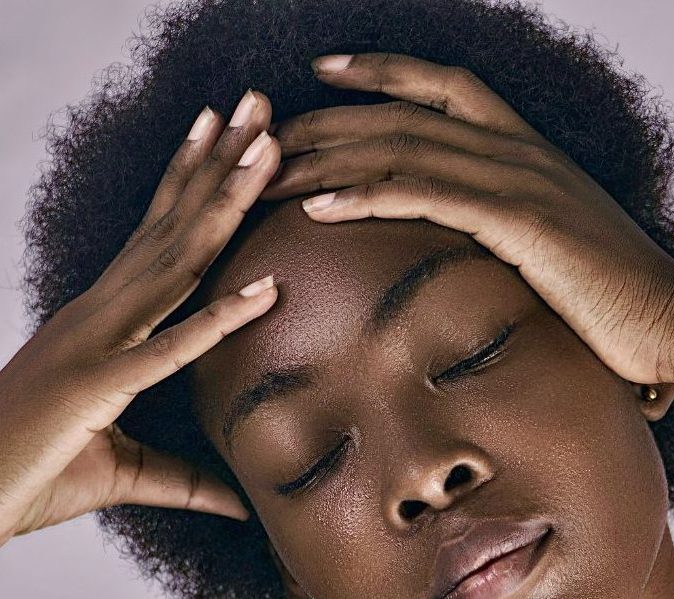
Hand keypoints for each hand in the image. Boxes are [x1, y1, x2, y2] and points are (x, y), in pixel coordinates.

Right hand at [0, 89, 280, 544]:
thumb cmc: (35, 472)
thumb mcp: (129, 469)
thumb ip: (189, 475)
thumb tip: (241, 501)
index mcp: (107, 313)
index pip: (161, 230)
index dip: (196, 176)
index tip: (232, 133)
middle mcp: (103, 310)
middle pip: (174, 223)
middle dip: (220, 163)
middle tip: (261, 108)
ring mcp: (99, 341)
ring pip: (178, 261)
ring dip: (225, 204)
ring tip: (268, 153)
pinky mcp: (99, 386)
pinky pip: (170, 347)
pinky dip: (220, 318)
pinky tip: (267, 289)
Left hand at [262, 52, 673, 384]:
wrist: (670, 319)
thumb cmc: (611, 291)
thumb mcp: (553, 239)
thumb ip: (507, 221)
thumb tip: (468, 230)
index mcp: (524, 148)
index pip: (443, 87)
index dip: (382, 72)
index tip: (324, 72)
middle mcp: (517, 149)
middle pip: (404, 116)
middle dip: (329, 120)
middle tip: (269, 130)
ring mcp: (518, 179)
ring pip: (405, 150)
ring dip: (331, 158)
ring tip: (272, 169)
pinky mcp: (518, 220)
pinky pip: (427, 196)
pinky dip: (369, 197)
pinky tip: (319, 207)